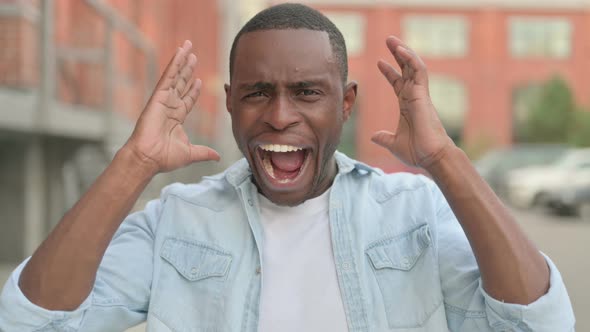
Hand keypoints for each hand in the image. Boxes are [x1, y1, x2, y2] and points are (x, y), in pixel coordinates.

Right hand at [125, 40, 219, 174]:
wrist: (148, 158)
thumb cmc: (164, 158)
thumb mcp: (191, 154)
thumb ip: (204, 152)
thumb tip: (217, 156)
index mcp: (176, 118)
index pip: (187, 100)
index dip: (193, 90)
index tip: (199, 80)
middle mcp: (170, 107)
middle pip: (181, 84)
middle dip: (188, 70)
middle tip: (193, 55)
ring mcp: (163, 100)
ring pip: (175, 77)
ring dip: (182, 61)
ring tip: (188, 47)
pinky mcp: (158, 97)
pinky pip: (168, 77)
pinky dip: (174, 64)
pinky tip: (179, 52)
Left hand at [371, 36, 453, 168]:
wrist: (431, 157)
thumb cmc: (417, 152)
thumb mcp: (394, 144)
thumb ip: (384, 138)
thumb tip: (374, 136)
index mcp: (408, 106)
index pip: (398, 84)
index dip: (390, 72)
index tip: (380, 62)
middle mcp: (414, 98)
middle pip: (406, 71)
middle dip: (397, 55)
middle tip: (388, 40)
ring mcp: (419, 95)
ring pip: (413, 67)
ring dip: (403, 52)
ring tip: (392, 40)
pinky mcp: (423, 95)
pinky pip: (419, 72)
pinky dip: (411, 59)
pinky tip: (401, 50)